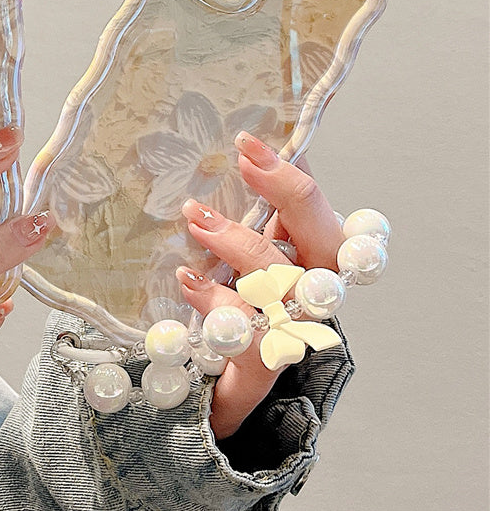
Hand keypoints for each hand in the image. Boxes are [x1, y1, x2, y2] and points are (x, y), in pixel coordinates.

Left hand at [177, 131, 343, 438]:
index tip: (247, 144)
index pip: (318, 206)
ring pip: (281, 281)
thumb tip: (253, 146)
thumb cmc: (256, 288)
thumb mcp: (265, 238)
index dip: (291, 172)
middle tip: (240, 165)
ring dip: (238, 244)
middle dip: (283, 194)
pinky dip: (214, 301)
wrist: (241, 366)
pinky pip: (245, 329)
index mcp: (322, 252)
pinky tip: (187, 279)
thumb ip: (269, 201)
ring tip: (196, 217)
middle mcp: (319, 289)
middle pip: (323, 241)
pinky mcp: (264, 360)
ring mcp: (295, 326)